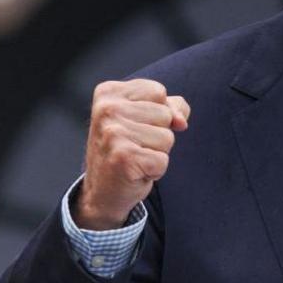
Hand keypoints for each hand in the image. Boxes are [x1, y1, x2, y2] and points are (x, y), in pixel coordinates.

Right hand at [74, 79, 189, 229]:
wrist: (101, 191)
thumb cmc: (125, 149)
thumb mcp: (144, 118)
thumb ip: (169, 107)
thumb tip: (181, 121)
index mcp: (109, 92)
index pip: (159, 91)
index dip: (157, 112)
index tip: (135, 126)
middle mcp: (107, 110)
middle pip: (165, 114)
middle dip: (158, 133)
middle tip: (134, 145)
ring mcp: (113, 134)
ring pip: (167, 137)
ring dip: (157, 152)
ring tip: (135, 157)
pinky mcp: (123, 158)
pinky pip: (163, 160)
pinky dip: (155, 170)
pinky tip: (136, 171)